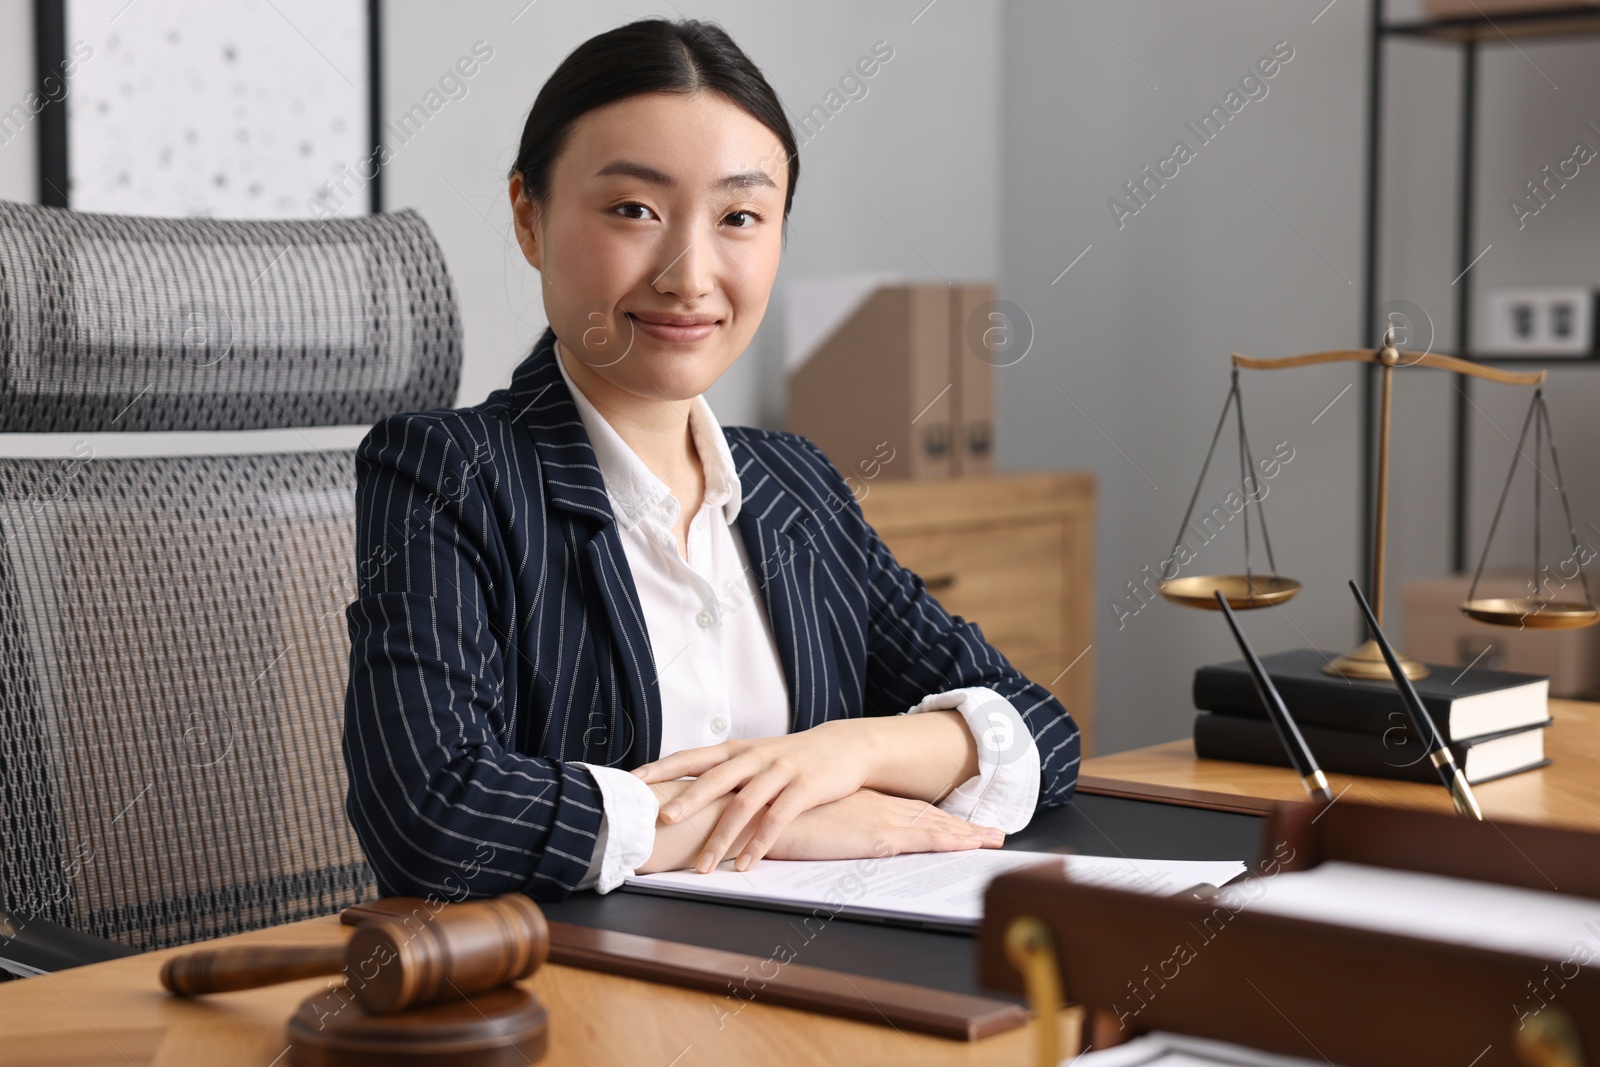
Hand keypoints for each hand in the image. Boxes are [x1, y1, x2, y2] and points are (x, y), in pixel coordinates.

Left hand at [631, 719, 879, 871]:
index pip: (691, 756)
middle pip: (714, 778)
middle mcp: (753, 757)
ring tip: (703, 866)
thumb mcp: (755, 756)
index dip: (662, 767)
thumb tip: (680, 792)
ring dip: (721, 838)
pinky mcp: (804, 788)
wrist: (845, 746)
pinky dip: (760, 843)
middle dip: (687, 800)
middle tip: (662, 820)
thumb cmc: (791, 757)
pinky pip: (777, 819)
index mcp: (736, 750)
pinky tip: (746, 864)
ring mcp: (780, 771)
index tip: (633, 781)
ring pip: (744, 805)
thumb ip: (724, 772)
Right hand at [766, 787, 1004, 861]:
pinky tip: (971, 846)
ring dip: (966, 834)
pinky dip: (951, 841)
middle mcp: (875, 806)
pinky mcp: (874, 836)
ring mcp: (878, 819)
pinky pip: (924, 839)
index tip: (962, 825)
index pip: (908, 810)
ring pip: (934, 826)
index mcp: (859, 802)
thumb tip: (829, 831)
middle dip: (962, 827)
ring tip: (994, 839)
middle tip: (993, 833)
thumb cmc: (772, 820)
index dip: (937, 818)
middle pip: (929, 816)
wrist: (756, 813)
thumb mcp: (805, 819)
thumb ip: (824, 822)